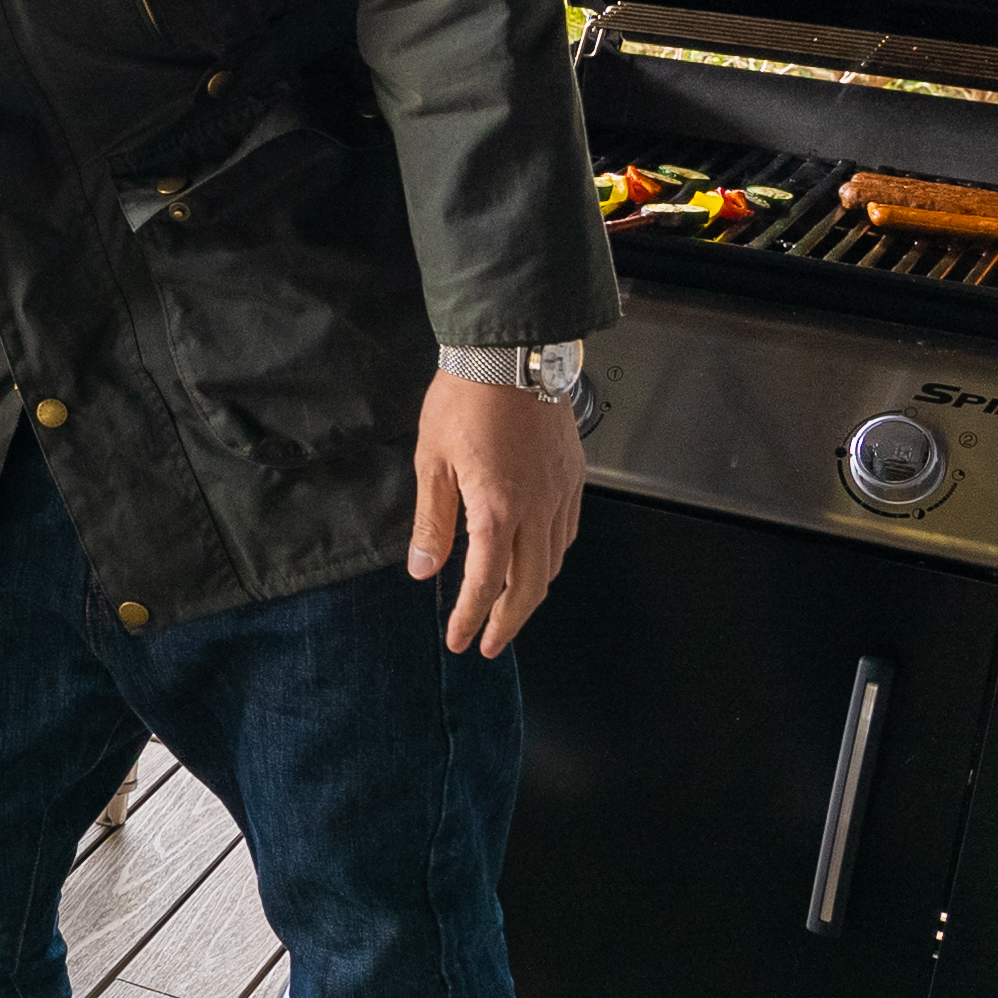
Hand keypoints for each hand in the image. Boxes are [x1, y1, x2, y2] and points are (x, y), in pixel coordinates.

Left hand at [410, 369, 586, 657]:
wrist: (511, 354)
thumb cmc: (465, 400)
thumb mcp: (432, 462)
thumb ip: (432, 521)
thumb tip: (423, 568)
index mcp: (497, 510)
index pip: (486, 583)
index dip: (472, 618)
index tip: (460, 640)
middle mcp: (537, 509)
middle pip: (531, 585)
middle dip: (510, 621)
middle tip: (491, 644)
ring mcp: (561, 493)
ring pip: (555, 561)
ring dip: (533, 592)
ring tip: (511, 609)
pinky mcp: (573, 476)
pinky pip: (568, 531)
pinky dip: (553, 556)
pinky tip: (538, 558)